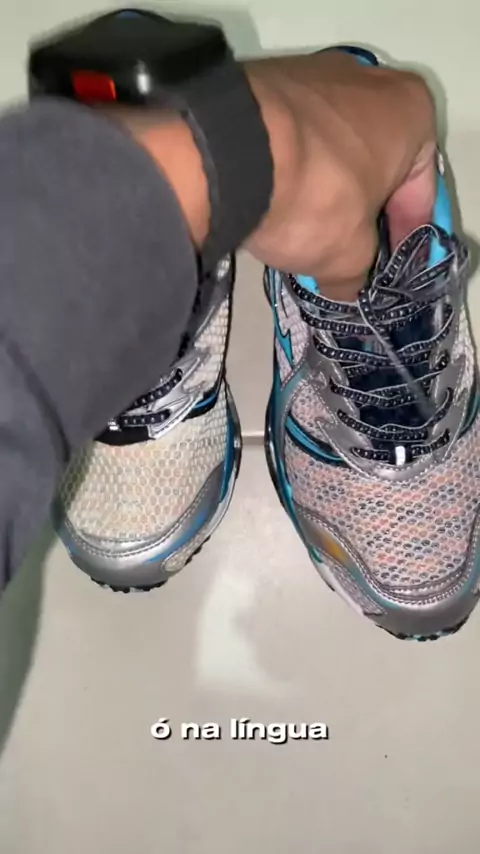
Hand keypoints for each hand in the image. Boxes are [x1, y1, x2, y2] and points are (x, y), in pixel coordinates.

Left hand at [125, 49, 436, 300]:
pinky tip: (269, 205)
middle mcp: (367, 79)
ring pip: (329, 146)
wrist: (226, 151)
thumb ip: (357, 272)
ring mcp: (310, 73)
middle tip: (347, 249)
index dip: (405, 236)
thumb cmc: (314, 196)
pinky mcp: (260, 81)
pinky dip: (285, 169)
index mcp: (410, 111)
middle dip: (361, 206)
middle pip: (375, 161)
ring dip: (321, 187)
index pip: (420, 190)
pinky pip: (287, 137)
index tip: (389, 264)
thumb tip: (346, 288)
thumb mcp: (348, 254)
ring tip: (301, 232)